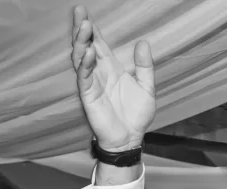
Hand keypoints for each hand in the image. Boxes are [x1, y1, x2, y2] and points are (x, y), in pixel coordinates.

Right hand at [70, 5, 154, 150]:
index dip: (93, 29)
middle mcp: (99, 72)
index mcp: (111, 68)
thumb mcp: (147, 87)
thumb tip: (143, 42)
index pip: (99, 44)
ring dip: (81, 42)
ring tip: (83, 26)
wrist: (131, 138)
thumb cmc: (136, 115)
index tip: (87, 12)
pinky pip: (84, 77)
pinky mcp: (88, 96)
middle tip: (79, 10)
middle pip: (86, 46)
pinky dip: (85, 64)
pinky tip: (88, 53)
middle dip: (82, 29)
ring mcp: (92, 83)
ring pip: (81, 58)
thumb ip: (145, 66)